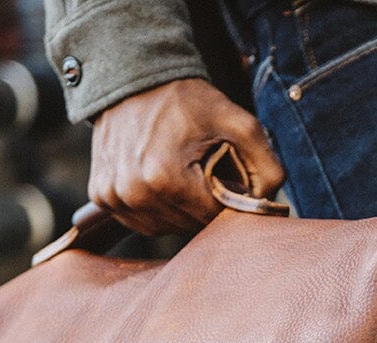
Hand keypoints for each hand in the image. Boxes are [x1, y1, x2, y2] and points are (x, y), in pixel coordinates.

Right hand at [88, 78, 284, 235]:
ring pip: (167, 228)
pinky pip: (142, 222)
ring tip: (181, 174)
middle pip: (191, 226)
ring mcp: (114, 197)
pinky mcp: (102, 197)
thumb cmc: (189, 102)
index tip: (226, 175)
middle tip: (204, 171)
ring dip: (181, 210)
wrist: (135, 80)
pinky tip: (161, 181)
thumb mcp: (240, 123)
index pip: (215, 218)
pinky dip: (157, 209)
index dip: (229, 200)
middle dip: (205, 204)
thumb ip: (267, 166)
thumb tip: (274, 207)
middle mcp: (134, 192)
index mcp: (166, 178)